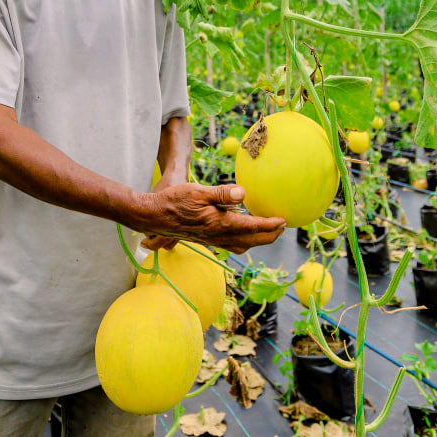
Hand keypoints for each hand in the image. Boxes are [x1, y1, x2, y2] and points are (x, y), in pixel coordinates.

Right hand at [137, 182, 284, 253]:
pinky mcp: (206, 239)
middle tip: (283, 228)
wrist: (153, 216)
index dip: (269, 225)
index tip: (283, 220)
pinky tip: (243, 234)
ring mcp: (212, 240)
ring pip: (242, 245)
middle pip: (251, 240)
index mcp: (219, 224)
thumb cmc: (173, 200)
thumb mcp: (198, 191)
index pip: (251, 227)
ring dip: (258, 240)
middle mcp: (218, 236)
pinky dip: (244, 241)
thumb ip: (222, 194)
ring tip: (269, 232)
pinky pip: (231, 244)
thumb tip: (243, 193)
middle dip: (269, 236)